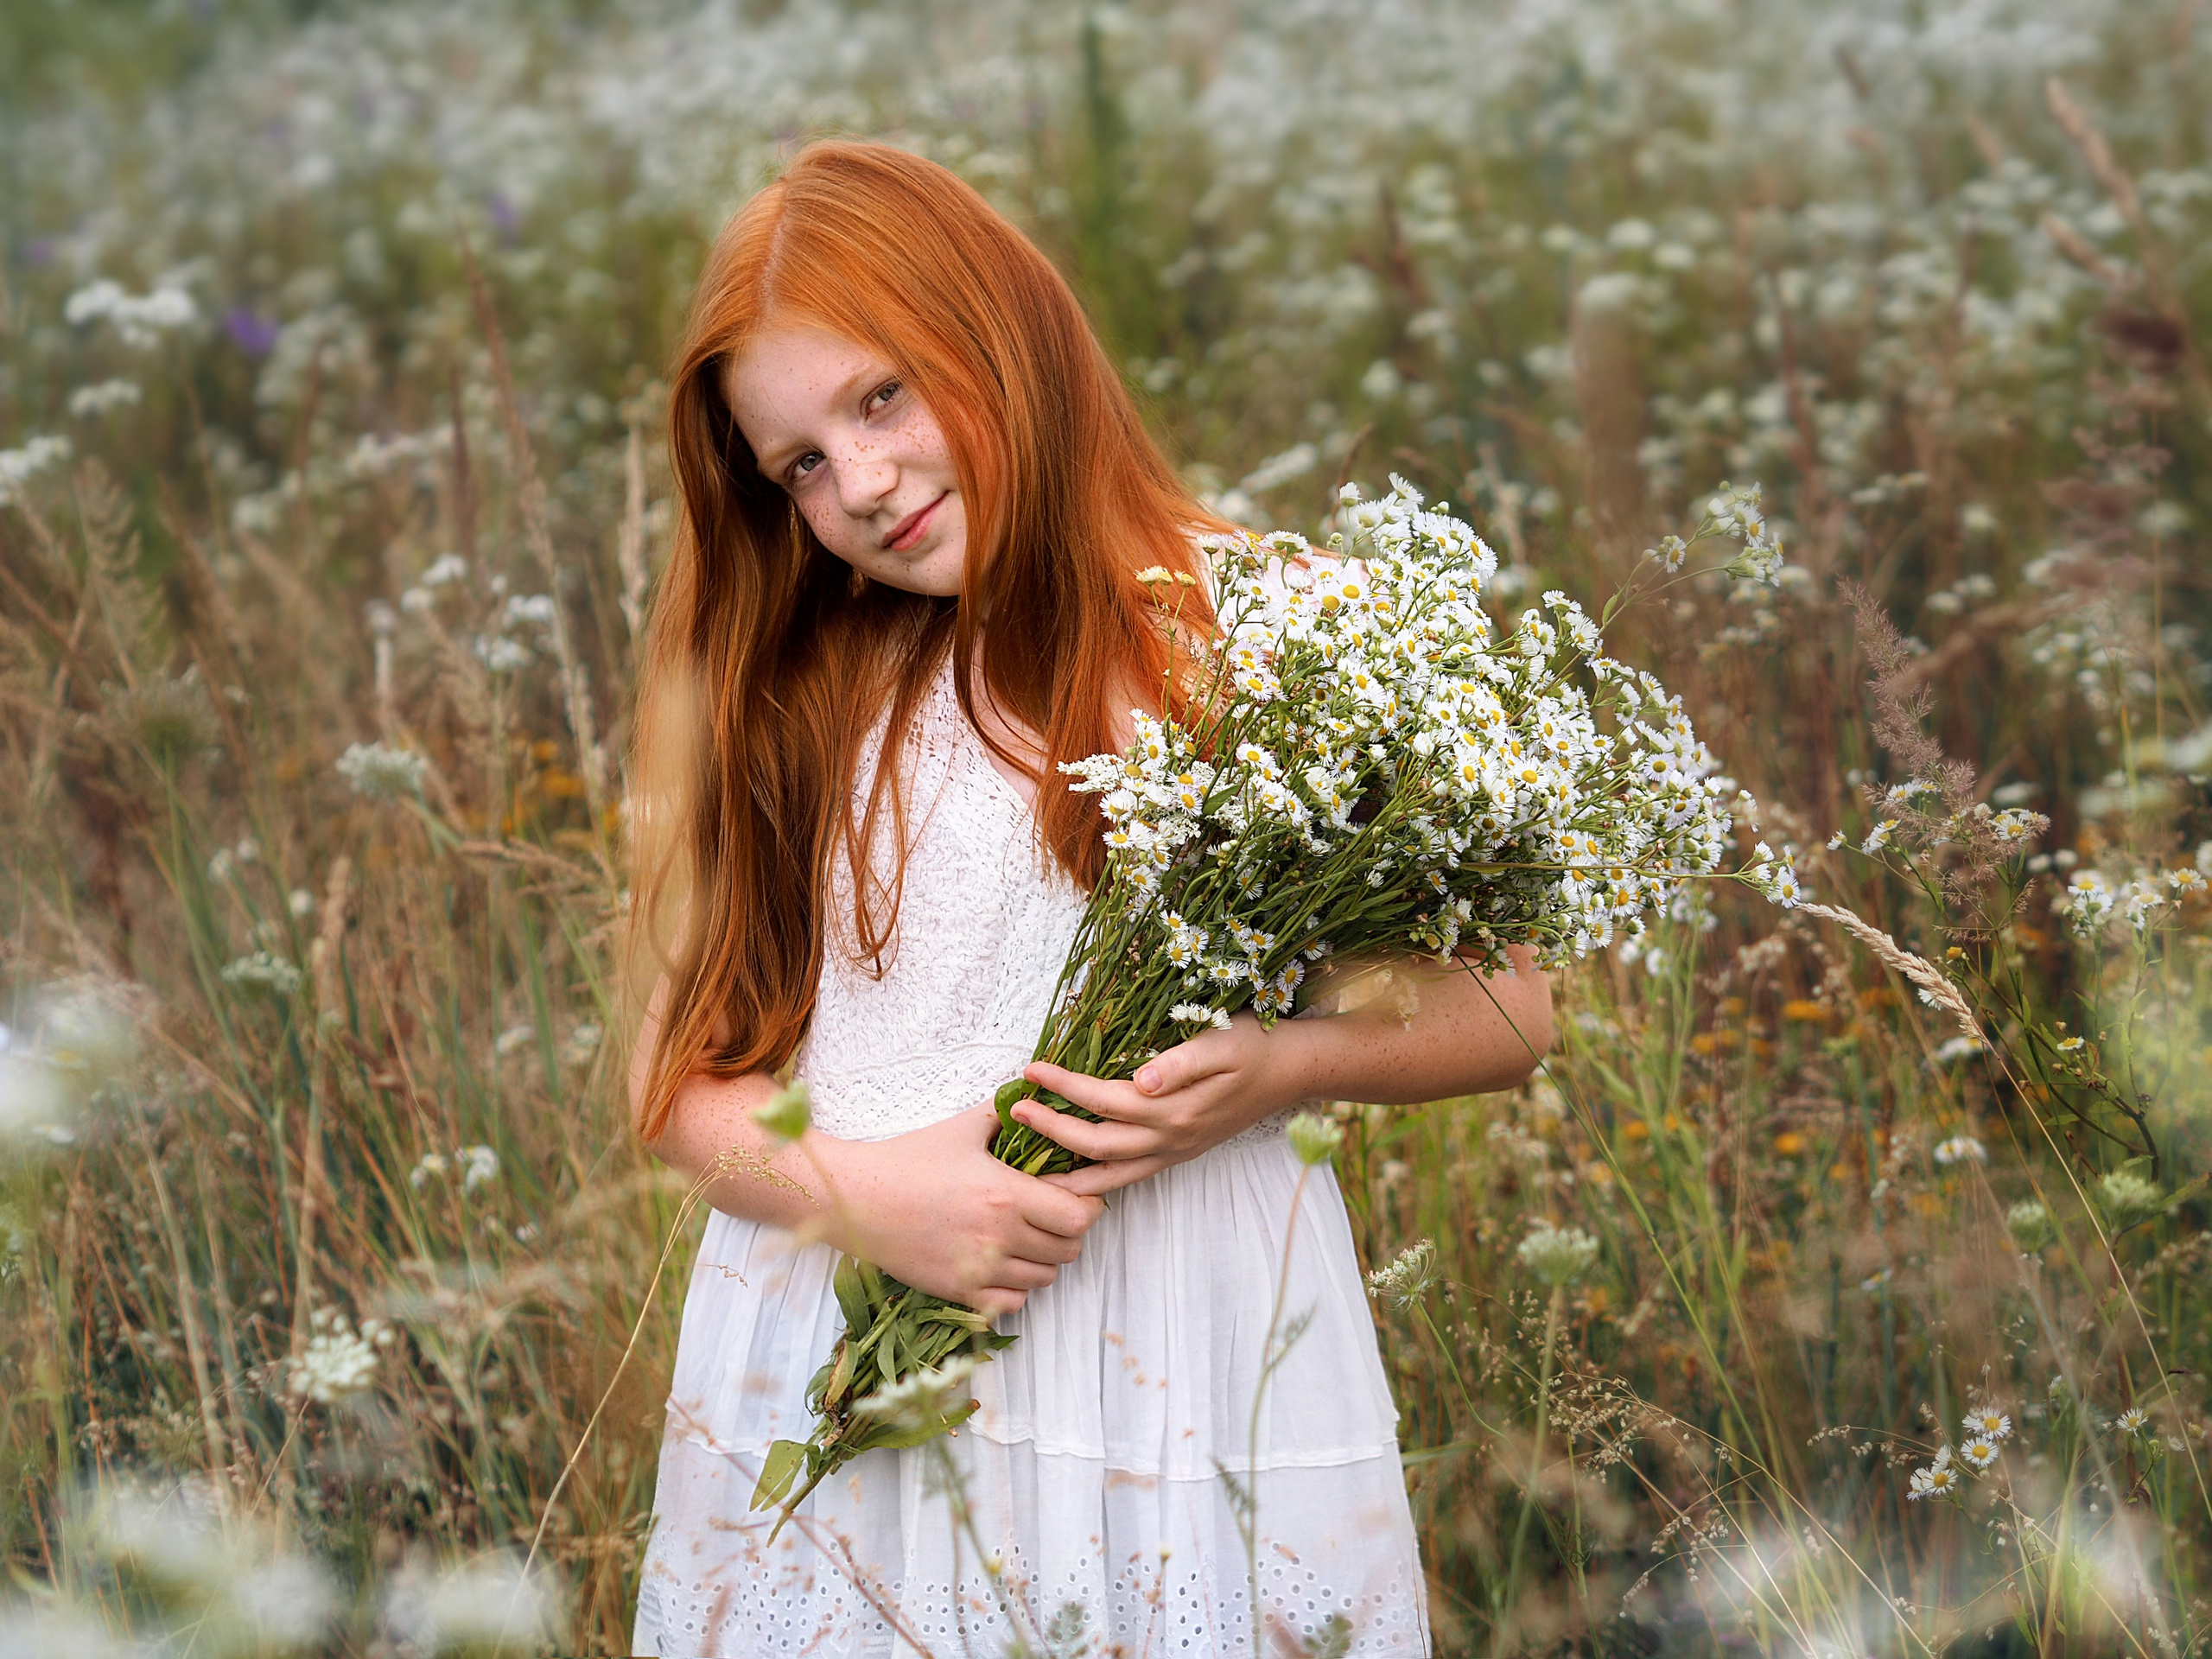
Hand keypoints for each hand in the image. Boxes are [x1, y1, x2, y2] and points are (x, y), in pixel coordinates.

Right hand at [827, 1103, 1104, 1316]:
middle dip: (1067, 1231)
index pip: (1080, 1216)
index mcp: (1006, 1194)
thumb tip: (1034, 1090)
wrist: (856, 1199)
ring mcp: (979, 1270)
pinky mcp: (959, 1292)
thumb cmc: (909, 1159)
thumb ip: (1005, 1112)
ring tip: (1026, 1235)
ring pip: (1043, 1277)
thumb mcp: (962, 1128)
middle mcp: (999, 1237)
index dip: (1086, 1205)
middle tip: (1051, 1213)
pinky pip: (1012, 1303)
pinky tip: (1002, 1262)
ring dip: (1043, 1258)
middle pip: (1068, 1249)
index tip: (1074, 1194)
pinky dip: (1016, 1286)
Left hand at [1015, 1012, 1298, 1199]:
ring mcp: (1173, 1151)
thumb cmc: (1252, 1047)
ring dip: (1067, 1173)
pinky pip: (1128, 1177)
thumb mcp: (1221, 1043)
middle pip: (1096, 1142)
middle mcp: (1169, 1138)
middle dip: (1051, 1130)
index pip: (1103, 1099)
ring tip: (1027, 1173)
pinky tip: (1073, 1179)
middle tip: (1015, 1113)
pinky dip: (1096, 1182)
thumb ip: (1181, 1063)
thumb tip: (1141, 1079)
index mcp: (1173, 1108)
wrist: (1289, 1071)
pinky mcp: (1177, 1154)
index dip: (1064, 1085)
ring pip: (1110, 1174)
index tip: (1031, 1070)